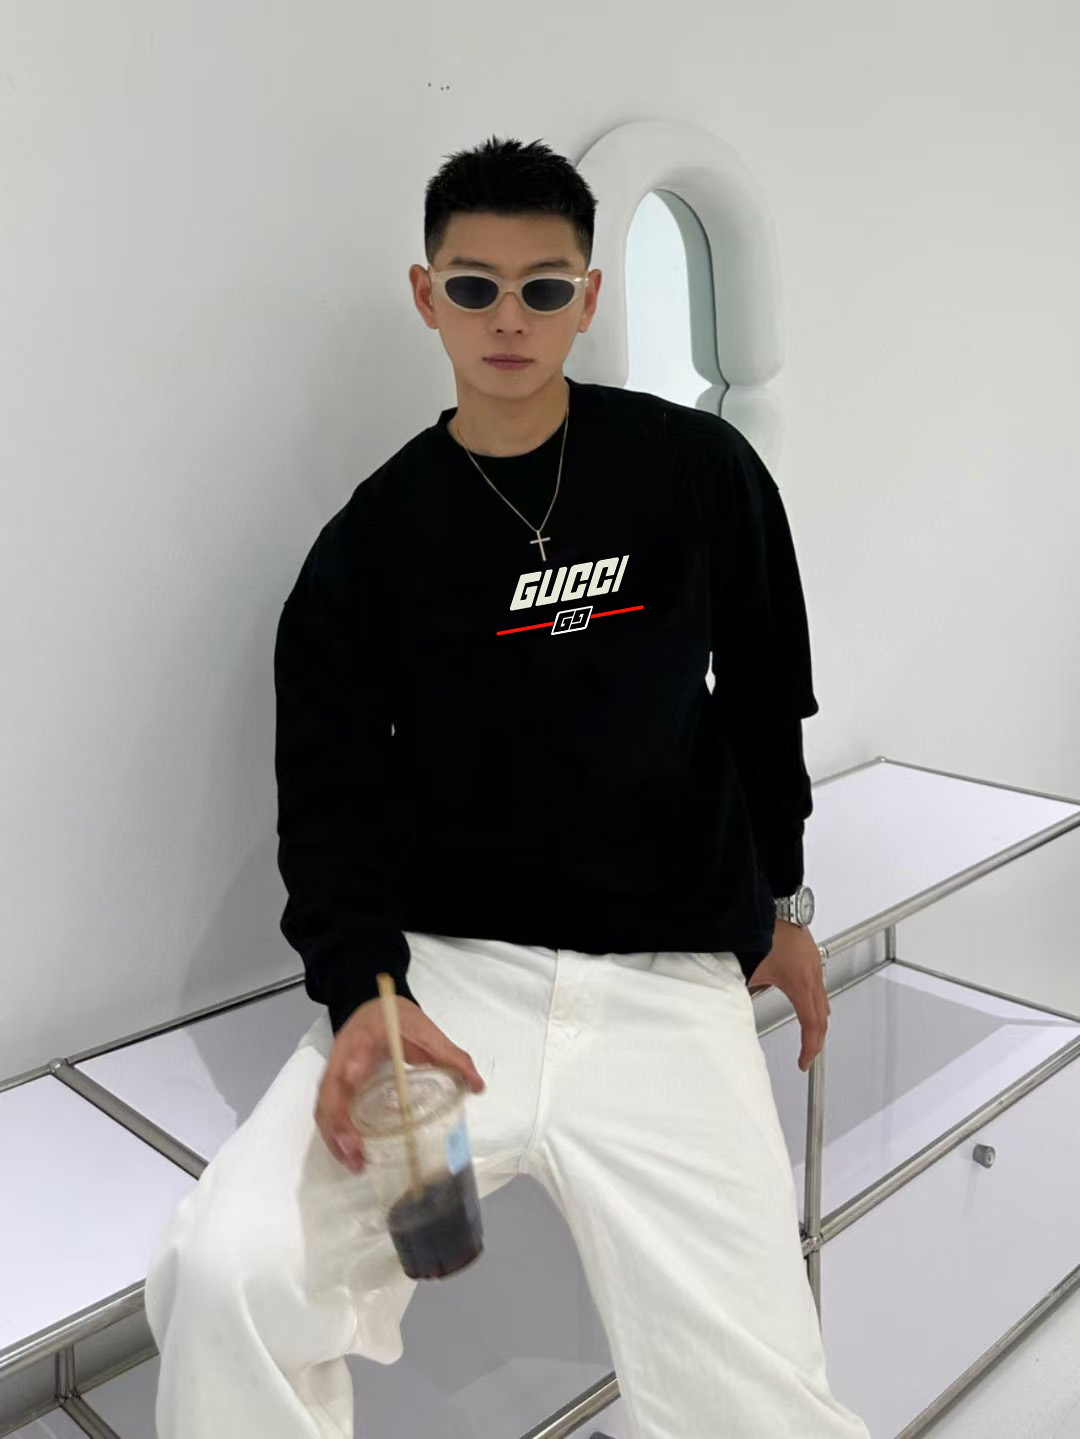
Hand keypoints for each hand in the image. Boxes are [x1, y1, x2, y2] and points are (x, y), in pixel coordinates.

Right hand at [313, 995, 485, 1172]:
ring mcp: (335, 1070)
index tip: (356, 1081)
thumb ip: (451, 1055)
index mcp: (366, 1036)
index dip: (353, 1067)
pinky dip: (335, 1134)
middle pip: (330, 1091)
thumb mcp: (425, 1030)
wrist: (373, 1006)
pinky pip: (328, 1112)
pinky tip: (350, 1154)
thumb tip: (477, 1085)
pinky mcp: (335, 1084)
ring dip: (334, 1137)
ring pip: (324, 1107)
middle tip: (356, 1151)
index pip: (355, 1051)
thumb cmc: (397, 1017)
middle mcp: (343, 1055)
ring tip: (355, 1163)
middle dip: (338, 1123)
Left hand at [746, 921, 831, 1072]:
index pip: (811, 1025)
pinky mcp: (813, 957)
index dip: (809, 1048)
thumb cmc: (766, 930)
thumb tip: (733, 1009)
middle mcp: (813, 976)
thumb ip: (744, 992)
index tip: (803, 1062)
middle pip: (822, 1018)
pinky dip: (816, 1004)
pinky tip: (808, 1007)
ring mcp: (816, 966)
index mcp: (800, 982)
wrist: (776, 904)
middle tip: (807, 1056)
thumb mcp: (751, 968)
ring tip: (809, 1038)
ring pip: (824, 1003)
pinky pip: (820, 988)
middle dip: (816, 1041)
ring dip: (818, 1022)